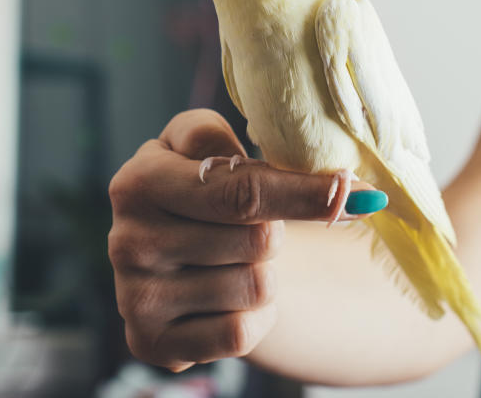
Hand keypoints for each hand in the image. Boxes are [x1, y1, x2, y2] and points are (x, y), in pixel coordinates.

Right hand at [107, 109, 379, 370]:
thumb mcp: (199, 145)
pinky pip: (240, 334)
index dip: (303, 193)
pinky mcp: (152, 342)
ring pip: (255, 287)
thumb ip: (243, 138)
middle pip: (258, 240)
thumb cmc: (195, 190)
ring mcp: (136, 297)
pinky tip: (226, 299)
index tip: (353, 193)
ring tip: (232, 261)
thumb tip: (331, 182)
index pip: (240, 191)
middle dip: (272, 232)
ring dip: (263, 275)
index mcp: (137, 182)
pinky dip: (252, 317)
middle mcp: (127, 240)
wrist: (167, 256)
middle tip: (249, 225)